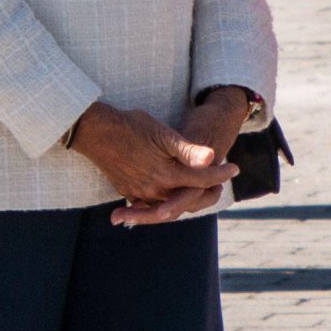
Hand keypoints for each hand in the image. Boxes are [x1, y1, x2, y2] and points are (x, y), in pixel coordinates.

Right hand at [67, 100, 237, 226]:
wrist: (94, 131)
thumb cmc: (130, 126)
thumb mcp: (162, 133)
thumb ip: (187, 150)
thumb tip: (212, 158)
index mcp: (166, 175)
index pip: (202, 179)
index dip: (221, 173)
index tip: (235, 167)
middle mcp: (154, 189)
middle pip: (188, 199)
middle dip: (207, 193)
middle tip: (220, 184)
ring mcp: (139, 193)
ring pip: (170, 204)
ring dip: (187, 199)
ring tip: (201, 189)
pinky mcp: (127, 191)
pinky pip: (151, 204)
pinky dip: (164, 202)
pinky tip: (169, 196)